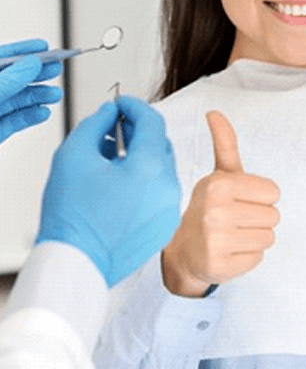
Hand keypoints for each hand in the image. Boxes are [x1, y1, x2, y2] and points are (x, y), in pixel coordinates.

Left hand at [0, 39, 62, 143]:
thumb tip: (31, 64)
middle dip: (37, 73)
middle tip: (57, 68)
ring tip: (55, 95)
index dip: (23, 50)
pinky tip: (43, 112)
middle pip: (14, 78)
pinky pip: (15, 121)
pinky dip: (31, 117)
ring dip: (39, 96)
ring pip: (17, 100)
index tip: (43, 46)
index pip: (4, 58)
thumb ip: (11, 79)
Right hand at [36, 96, 180, 286]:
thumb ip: (95, 124)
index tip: (121, 103)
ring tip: (114, 157)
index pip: (152, 121)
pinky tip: (121, 183)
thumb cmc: (73, 217)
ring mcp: (170, 209)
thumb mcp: (74, 155)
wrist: (75, 264)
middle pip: (160, 143)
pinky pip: (161, 192)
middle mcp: (168, 188)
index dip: (135, 106)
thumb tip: (109, 113)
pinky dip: (146, 181)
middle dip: (139, 130)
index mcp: (150, 168)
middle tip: (115, 127)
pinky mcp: (165, 226)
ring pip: (161, 168)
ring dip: (142, 156)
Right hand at [161, 111, 279, 296]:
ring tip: (232, 234)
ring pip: (268, 238)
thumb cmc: (209, 207)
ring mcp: (216, 241)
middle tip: (235, 219)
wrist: (183, 249)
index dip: (260, 196)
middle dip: (259, 218)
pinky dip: (247, 257)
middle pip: (274, 216)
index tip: (240, 199)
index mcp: (218, 184)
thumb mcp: (219, 173)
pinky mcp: (219, 267)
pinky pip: (258, 259)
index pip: (273, 192)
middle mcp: (215, 211)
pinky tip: (228, 251)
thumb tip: (214, 112)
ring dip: (254, 238)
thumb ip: (224, 143)